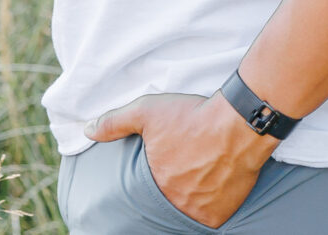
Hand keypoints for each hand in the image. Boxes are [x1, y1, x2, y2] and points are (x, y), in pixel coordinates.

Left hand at [87, 91, 274, 227]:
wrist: (240, 123)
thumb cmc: (194, 117)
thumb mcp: (148, 111)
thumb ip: (115, 122)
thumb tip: (87, 130)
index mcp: (156, 185)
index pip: (147, 191)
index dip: (159, 176)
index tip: (169, 164)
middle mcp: (177, 204)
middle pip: (171, 200)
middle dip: (176, 185)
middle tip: (187, 168)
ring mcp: (201, 212)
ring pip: (191, 209)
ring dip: (193, 196)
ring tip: (201, 174)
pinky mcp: (222, 215)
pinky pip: (212, 216)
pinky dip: (211, 203)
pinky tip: (214, 183)